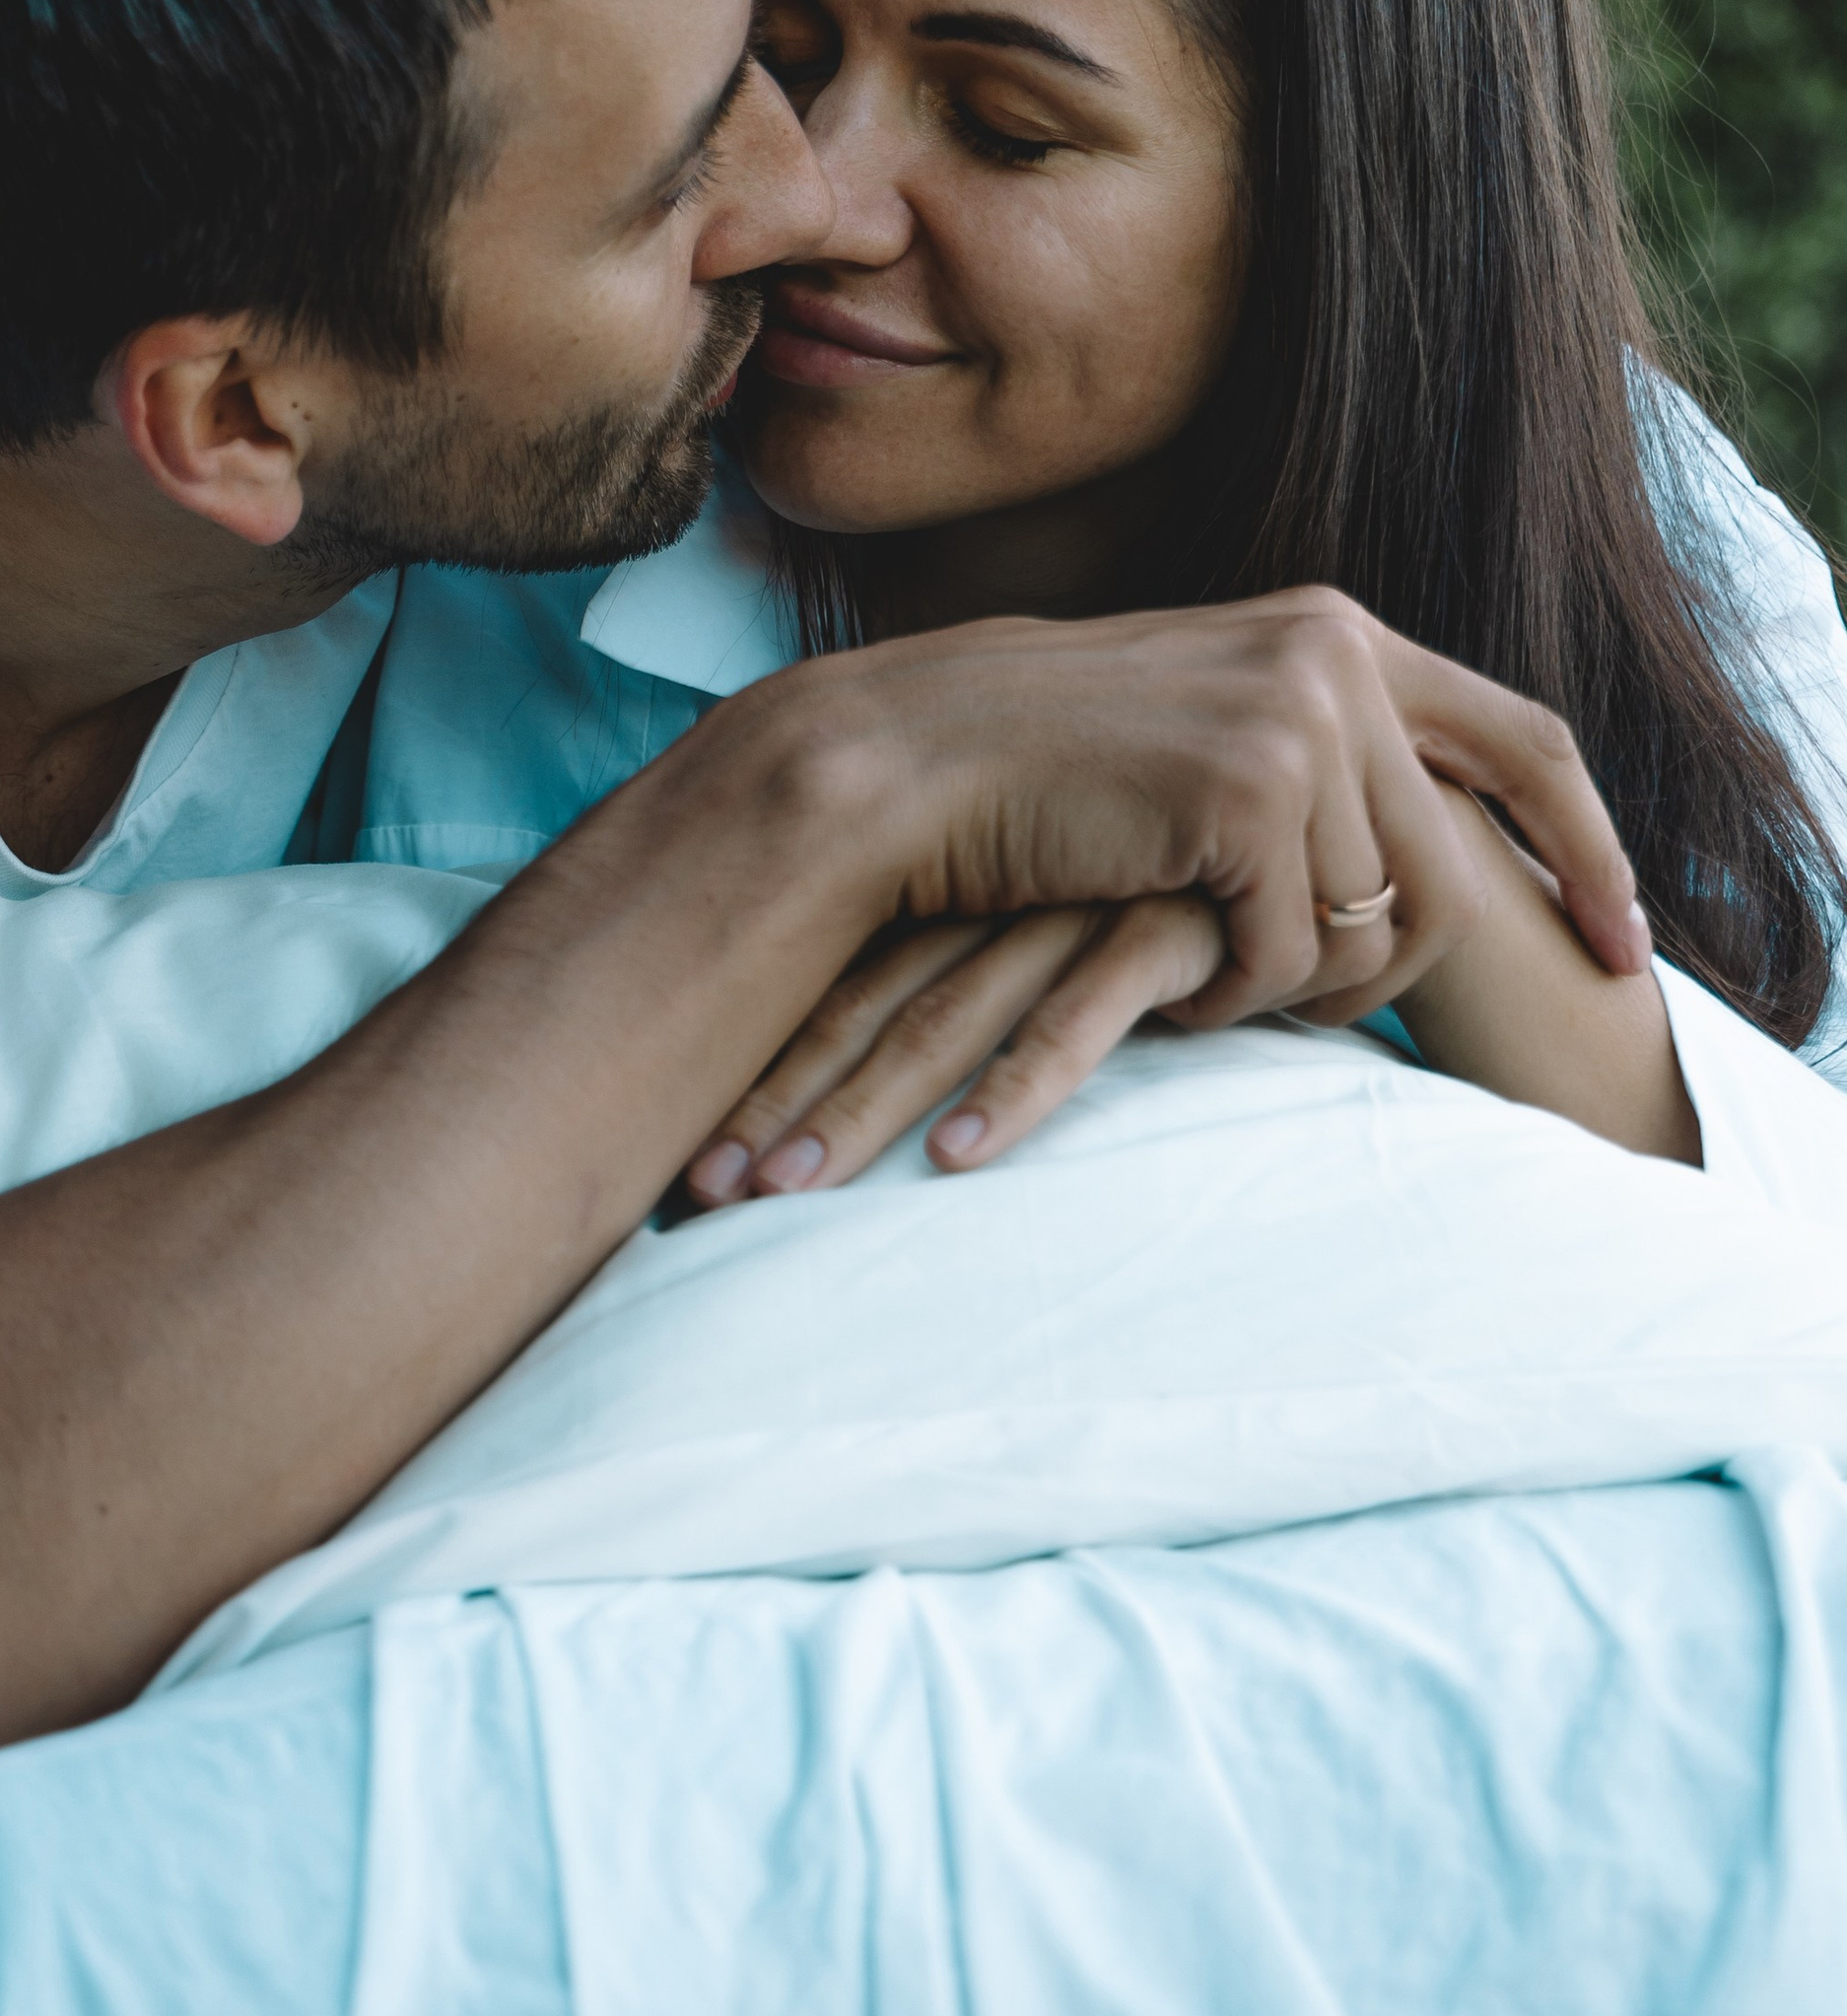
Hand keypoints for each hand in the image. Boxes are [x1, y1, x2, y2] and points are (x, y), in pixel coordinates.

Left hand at [684, 895, 1225, 1202]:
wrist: (1330, 820)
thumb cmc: (1184, 883)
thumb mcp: (1060, 912)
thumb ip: (977, 961)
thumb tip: (874, 1054)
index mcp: (955, 876)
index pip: (827, 976)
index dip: (754, 1062)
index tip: (684, 1156)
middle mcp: (994, 883)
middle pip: (858, 1002)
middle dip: (771, 1101)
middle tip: (697, 1193)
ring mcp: (1073, 900)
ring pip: (942, 1016)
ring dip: (857, 1109)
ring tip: (783, 1194)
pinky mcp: (1162, 927)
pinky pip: (1076, 1021)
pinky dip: (1012, 1092)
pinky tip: (955, 1161)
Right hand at [779, 585, 1644, 1031]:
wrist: (907, 765)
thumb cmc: (1041, 776)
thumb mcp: (1204, 734)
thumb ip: (1316, 753)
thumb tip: (1428, 843)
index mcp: (1336, 630)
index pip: (1527, 741)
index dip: (1589, 848)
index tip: (1624, 941)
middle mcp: (1335, 652)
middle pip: (1455, 869)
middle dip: (1395, 970)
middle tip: (1313, 1016)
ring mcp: (1294, 716)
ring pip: (1377, 922)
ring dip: (1296, 985)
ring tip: (1209, 984)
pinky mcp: (1245, 793)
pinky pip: (1292, 952)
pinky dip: (1232, 996)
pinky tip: (1167, 984)